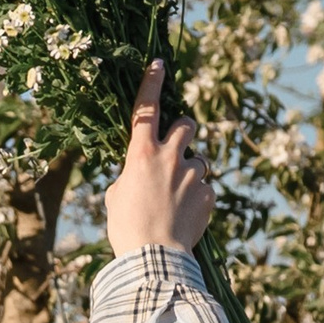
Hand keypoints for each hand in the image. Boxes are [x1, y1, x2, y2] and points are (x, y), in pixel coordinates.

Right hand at [103, 62, 214, 258]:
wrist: (154, 258)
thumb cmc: (126, 229)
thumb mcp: (116, 198)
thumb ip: (129, 177)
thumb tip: (138, 175)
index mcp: (142, 154)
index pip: (146, 108)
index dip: (151, 83)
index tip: (158, 64)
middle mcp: (170, 156)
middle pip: (186, 124)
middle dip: (183, 130)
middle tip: (178, 146)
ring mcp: (192, 174)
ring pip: (198, 159)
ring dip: (190, 171)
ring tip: (178, 197)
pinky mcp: (207, 194)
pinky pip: (204, 189)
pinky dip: (196, 199)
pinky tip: (185, 217)